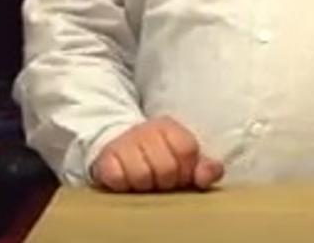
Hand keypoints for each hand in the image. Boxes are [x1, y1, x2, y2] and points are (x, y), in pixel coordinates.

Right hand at [91, 116, 224, 192]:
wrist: (117, 148)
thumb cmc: (157, 157)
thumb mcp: (184, 159)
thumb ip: (204, 168)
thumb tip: (208, 176)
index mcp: (169, 127)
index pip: (187, 149)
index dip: (186, 170)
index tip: (180, 175)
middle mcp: (145, 130)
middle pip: (166, 168)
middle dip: (166, 181)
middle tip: (160, 181)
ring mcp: (124, 142)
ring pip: (142, 176)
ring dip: (144, 185)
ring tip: (144, 182)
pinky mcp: (105, 158)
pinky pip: (118, 178)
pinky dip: (123, 184)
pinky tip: (126, 181)